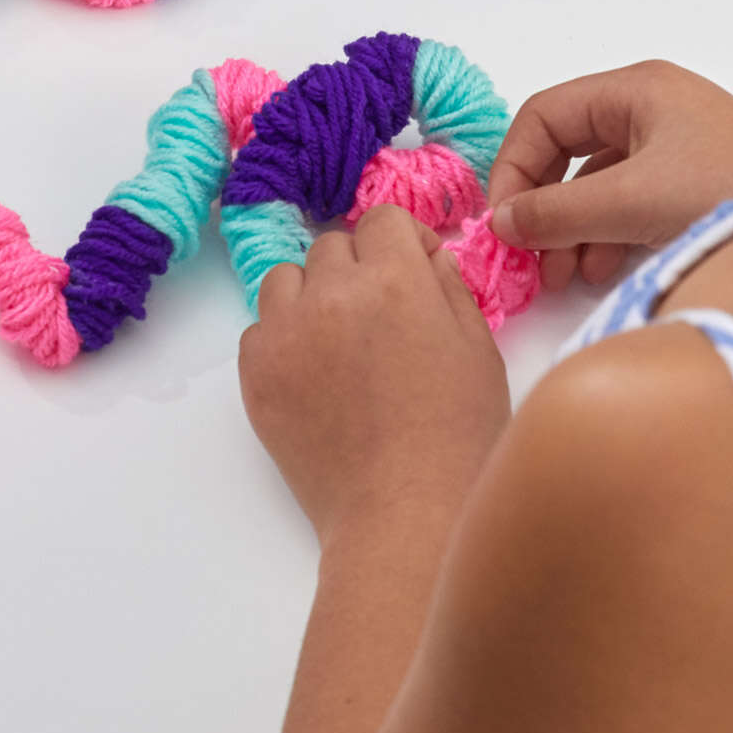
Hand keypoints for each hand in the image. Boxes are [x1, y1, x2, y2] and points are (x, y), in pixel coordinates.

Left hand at [239, 206, 509, 545]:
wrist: (406, 513)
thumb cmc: (459, 436)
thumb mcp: (478, 350)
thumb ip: (447, 288)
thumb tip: (425, 255)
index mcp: (394, 279)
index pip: (382, 219)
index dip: (401, 242)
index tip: (411, 271)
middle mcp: (332, 291)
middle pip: (333, 247)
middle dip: (358, 270)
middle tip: (380, 319)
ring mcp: (285, 329)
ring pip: (286, 279)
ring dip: (311, 297)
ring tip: (340, 346)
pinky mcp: (255, 368)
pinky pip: (261, 328)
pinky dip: (284, 341)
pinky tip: (316, 379)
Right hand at [487, 61, 732, 291]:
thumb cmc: (726, 195)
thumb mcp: (629, 203)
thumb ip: (555, 213)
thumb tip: (500, 224)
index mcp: (634, 89)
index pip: (542, 117)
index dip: (514, 167)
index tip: (504, 220)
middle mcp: (650, 108)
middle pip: (566, 149)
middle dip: (543, 204)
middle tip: (528, 250)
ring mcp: (675, 144)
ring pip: (595, 181)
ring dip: (570, 227)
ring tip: (560, 274)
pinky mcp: (693, 180)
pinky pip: (627, 200)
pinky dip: (604, 233)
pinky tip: (597, 269)